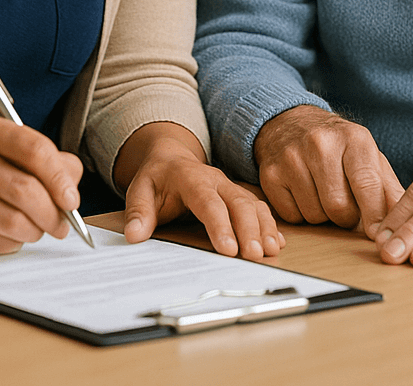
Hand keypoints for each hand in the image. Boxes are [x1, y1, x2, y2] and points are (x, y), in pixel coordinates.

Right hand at [0, 114, 83, 253]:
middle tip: (61, 225)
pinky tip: (11, 237)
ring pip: (11, 221)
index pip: (34, 150)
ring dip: (33, 232)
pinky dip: (12, 244)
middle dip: (51, 214)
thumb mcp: (9, 150)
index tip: (71, 200)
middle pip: (24, 190)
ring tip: (36, 230)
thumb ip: (49, 161)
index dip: (59, 178)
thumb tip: (71, 190)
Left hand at [116, 123, 282, 260]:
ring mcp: (229, 187)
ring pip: (252, 204)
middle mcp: (216, 180)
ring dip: (263, 228)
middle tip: (254, 255)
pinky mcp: (238, 195)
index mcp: (191, 177)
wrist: (170, 157)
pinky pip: (258, 207)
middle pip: (237, 203)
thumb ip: (138, 212)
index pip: (207, 201)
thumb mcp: (140, 190)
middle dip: (249, 229)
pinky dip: (269, 224)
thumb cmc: (157, 177)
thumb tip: (134, 236)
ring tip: (270, 251)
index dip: (220, 225)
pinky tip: (277, 242)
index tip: (229, 250)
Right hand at [252, 106, 403, 235]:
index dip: (375, 216)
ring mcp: (292, 157)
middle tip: (345, 204)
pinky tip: (303, 192)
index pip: (367, 184)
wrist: (289, 121)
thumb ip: (387, 188)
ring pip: (315, 215)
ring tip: (322, 193)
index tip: (378, 234)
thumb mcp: (367, 156)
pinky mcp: (270, 173)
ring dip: (323, 216)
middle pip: (339, 208)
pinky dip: (300, 213)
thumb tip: (407, 221)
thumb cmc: (337, 145)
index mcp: (353, 138)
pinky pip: (292, 216)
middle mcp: (320, 143)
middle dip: (346, 216)